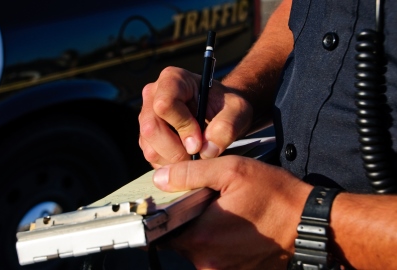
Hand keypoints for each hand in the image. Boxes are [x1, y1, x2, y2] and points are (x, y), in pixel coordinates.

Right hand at [138, 67, 252, 167]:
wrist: (221, 114)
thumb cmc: (227, 107)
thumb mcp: (238, 111)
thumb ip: (227, 127)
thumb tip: (206, 150)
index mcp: (173, 79)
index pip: (165, 104)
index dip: (182, 126)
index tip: (200, 141)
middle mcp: (153, 95)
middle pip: (151, 128)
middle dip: (176, 150)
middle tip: (198, 155)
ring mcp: (147, 117)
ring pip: (150, 148)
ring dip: (174, 161)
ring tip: (196, 157)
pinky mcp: (146, 138)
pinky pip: (152, 158)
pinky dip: (171, 166)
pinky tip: (188, 160)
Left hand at [152, 156, 311, 268]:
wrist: (311, 224)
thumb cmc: (276, 196)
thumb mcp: (232, 171)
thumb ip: (190, 174)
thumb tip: (160, 178)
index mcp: (202, 238)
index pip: (162, 231)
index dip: (164, 214)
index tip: (174, 203)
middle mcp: (208, 262)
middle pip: (180, 241)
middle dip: (189, 221)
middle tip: (208, 202)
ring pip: (199, 249)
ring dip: (206, 232)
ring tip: (227, 213)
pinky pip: (218, 257)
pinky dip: (221, 242)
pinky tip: (238, 226)